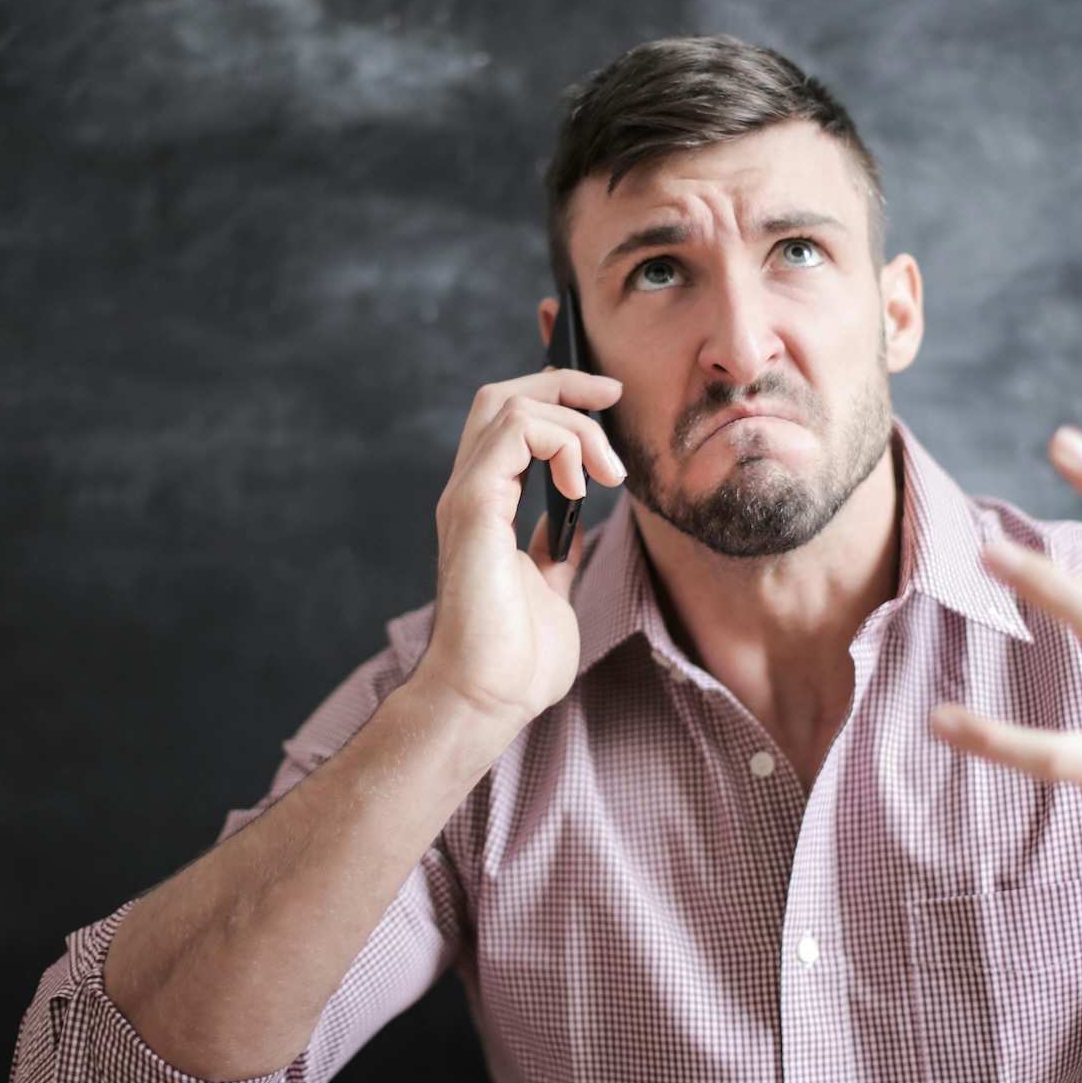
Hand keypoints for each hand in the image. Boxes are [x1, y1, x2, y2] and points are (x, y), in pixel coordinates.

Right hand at [419, 368, 626, 748]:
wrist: (487, 699)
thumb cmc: (514, 661)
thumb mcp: (550, 589)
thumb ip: (555, 551)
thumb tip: (572, 525)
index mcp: (487, 508)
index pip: (511, 423)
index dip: (559, 398)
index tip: (609, 403)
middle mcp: (471, 493)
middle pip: (502, 395)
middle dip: (563, 382)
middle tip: (613, 395)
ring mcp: (468, 497)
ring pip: (510, 404)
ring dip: (574, 424)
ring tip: (609, 473)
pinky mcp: (474, 508)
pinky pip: (516, 433)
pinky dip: (560, 443)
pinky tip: (584, 487)